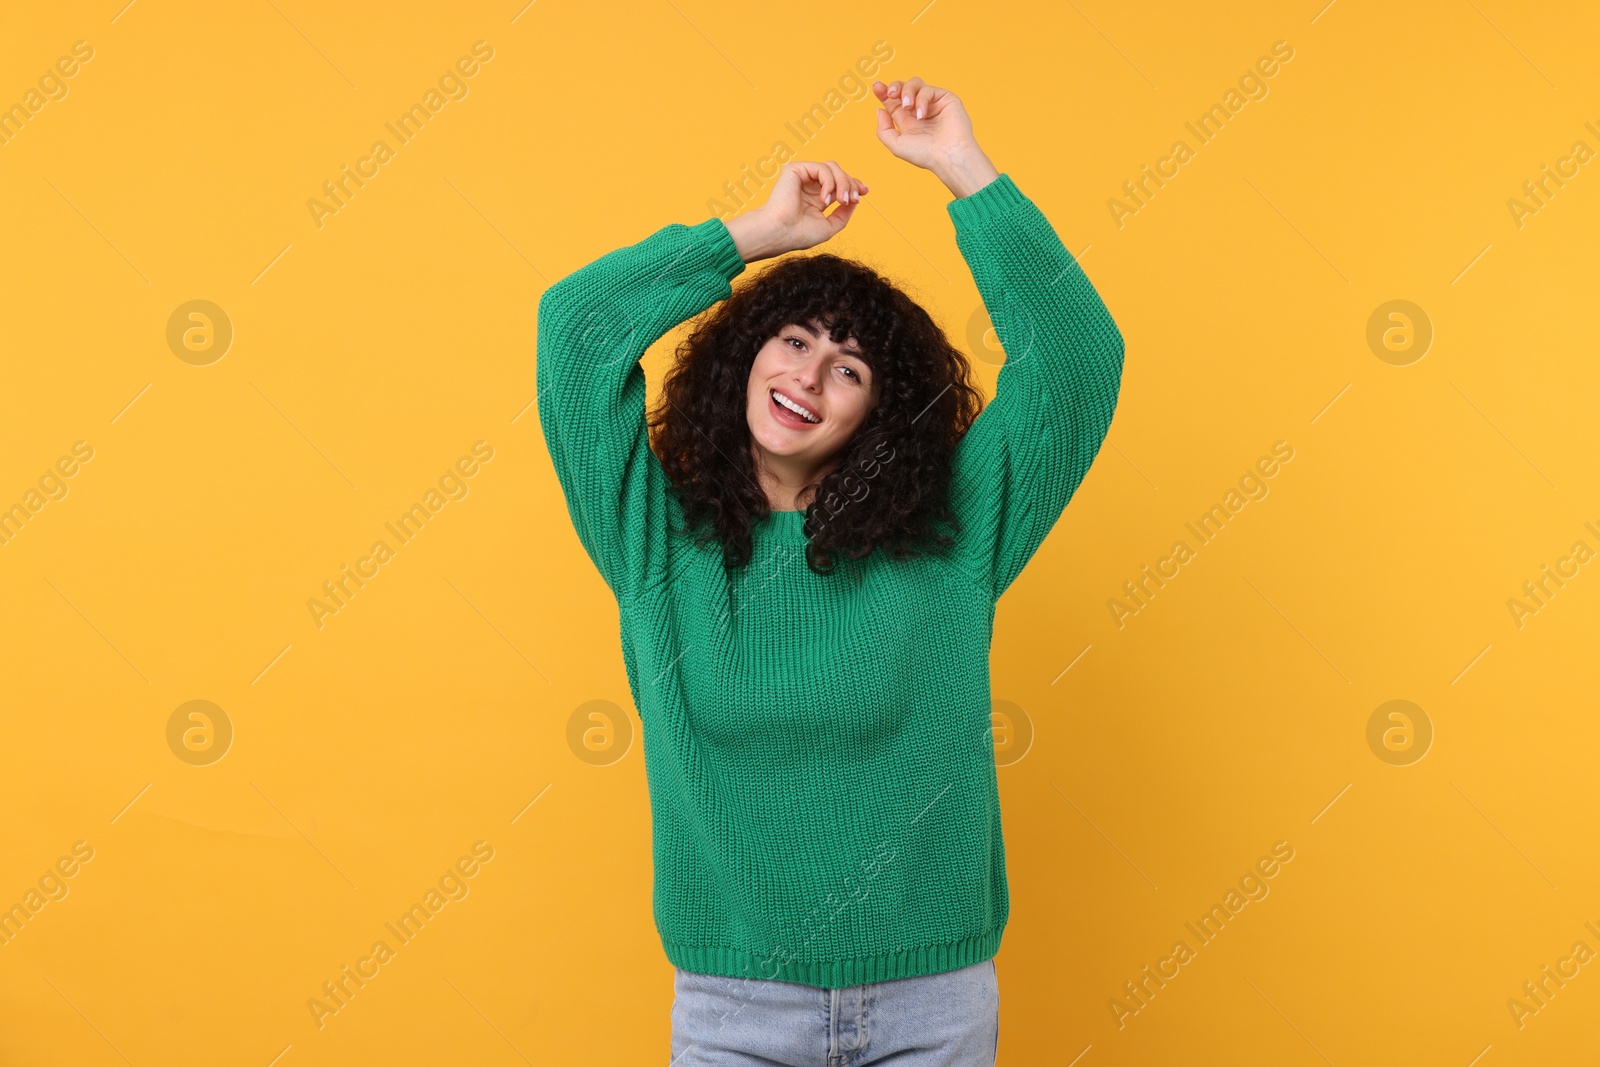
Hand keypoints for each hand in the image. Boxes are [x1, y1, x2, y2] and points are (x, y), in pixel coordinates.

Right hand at [724, 160, 867, 263]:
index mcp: (816, 198)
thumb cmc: (799, 234)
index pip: (839, 184)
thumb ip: (843, 214)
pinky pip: (822, 168)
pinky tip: (825, 198)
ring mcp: (803, 177)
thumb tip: (855, 201)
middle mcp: (810, 186)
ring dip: (843, 183)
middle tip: (853, 199)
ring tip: (841, 200)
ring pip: (833, 168)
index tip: (865, 192)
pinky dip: (829, 182)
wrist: (780, 233)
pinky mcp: (796, 169)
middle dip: (851, 184)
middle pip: (839, 173)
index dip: (853, 185)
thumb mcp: (829, 226)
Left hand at [871, 77, 999, 198]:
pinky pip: (928, 89)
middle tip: (890, 93)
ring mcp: (932, 103)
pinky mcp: (945, 98)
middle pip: (903, 88)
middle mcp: (919, 111)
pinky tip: (922, 115)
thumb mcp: (896, 145)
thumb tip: (879, 110)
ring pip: (915, 83)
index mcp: (907, 121)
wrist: (947, 155)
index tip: (877, 87)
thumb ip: (883, 129)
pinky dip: (922, 100)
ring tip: (907, 106)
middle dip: (894, 87)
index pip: (893, 101)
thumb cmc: (925, 154)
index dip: (883, 92)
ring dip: (907, 91)